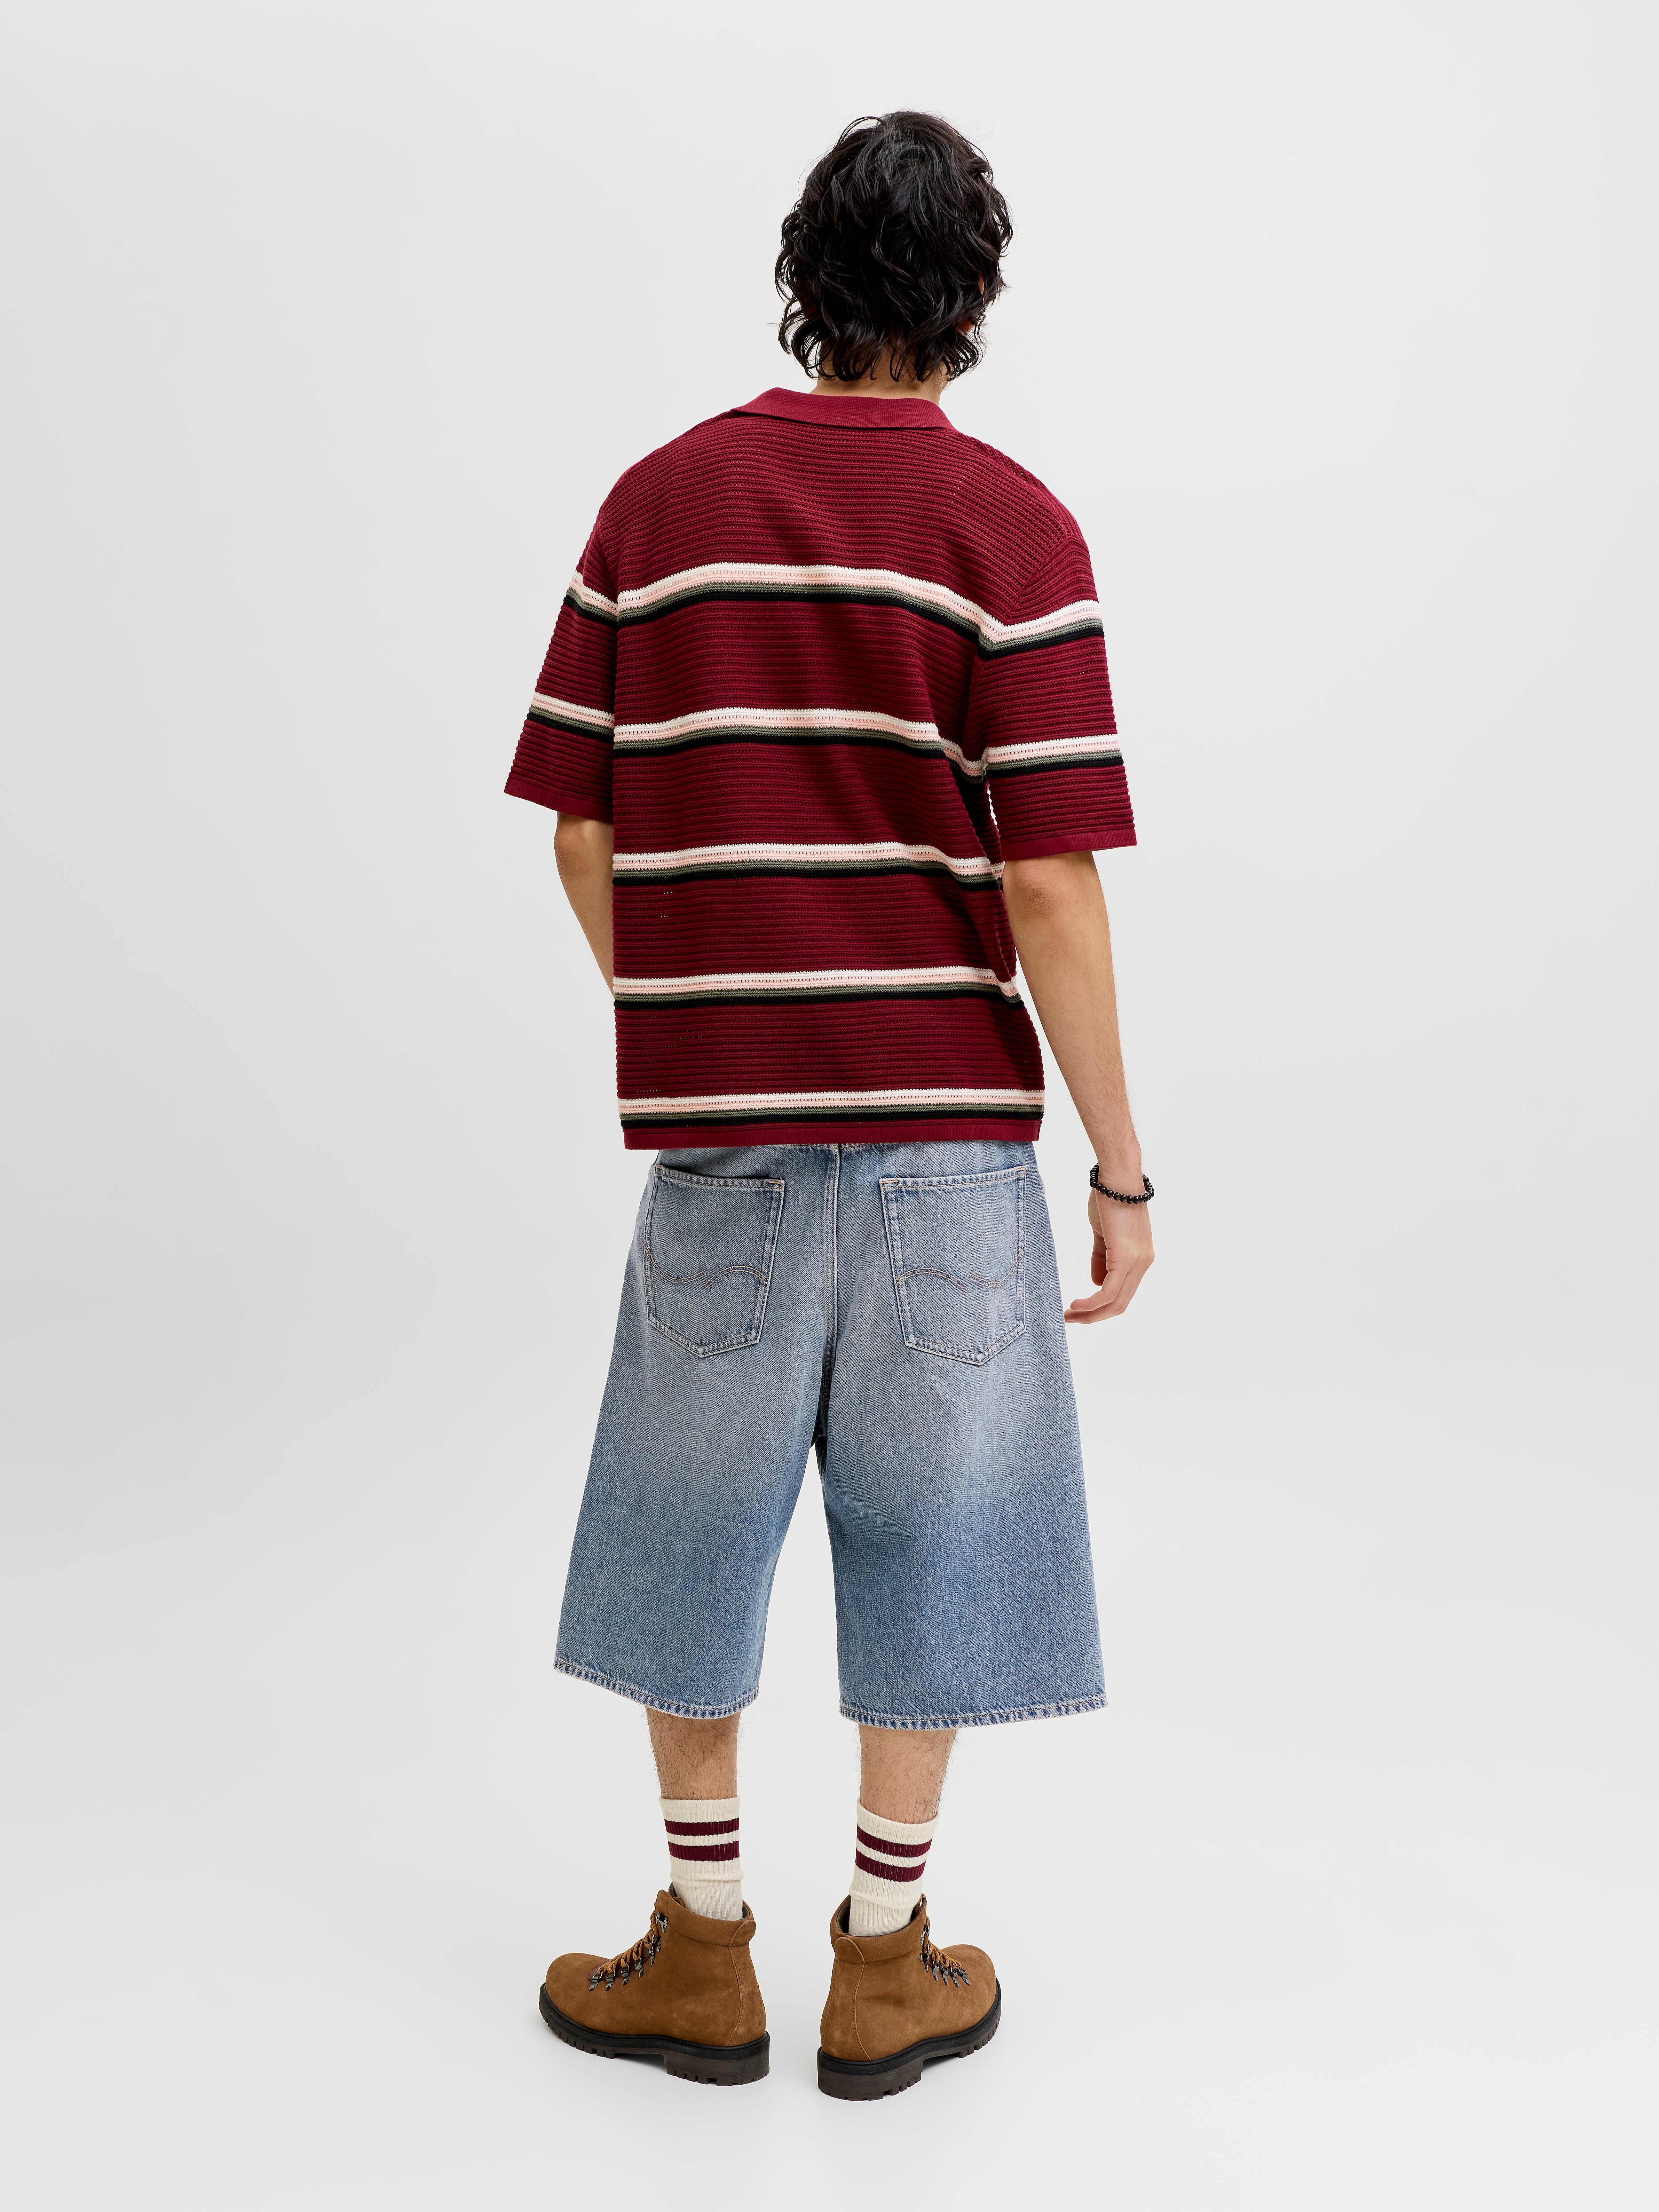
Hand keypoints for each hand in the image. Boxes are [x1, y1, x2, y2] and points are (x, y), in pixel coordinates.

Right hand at [1064, 1188, 1153, 1323]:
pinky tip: (1076, 1306)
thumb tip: (1096, 1283)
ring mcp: (1137, 1262)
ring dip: (1090, 1313)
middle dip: (1094, 1316)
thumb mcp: (1104, 1234)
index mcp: (1140, 1258)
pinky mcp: (1125, 1258)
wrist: (1116, 1178)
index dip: (1100, 1306)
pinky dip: (1092, 1303)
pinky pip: (1109, 1292)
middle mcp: (1143, 1263)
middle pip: (1120, 1303)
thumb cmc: (1109, 1199)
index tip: (1078, 1309)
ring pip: (1115, 1302)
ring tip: (1068, 1315)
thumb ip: (1101, 1258)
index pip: (1122, 1293)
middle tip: (1070, 1319)